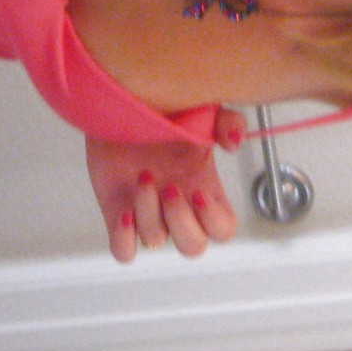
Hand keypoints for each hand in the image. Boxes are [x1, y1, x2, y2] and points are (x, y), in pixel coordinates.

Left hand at [85, 109, 246, 262]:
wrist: (121, 100)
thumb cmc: (163, 109)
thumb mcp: (203, 111)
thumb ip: (227, 121)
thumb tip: (234, 140)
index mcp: (202, 188)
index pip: (222, 230)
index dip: (214, 222)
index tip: (199, 193)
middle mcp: (177, 206)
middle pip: (193, 246)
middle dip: (181, 222)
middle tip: (170, 188)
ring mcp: (147, 211)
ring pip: (155, 241)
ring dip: (149, 211)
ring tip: (143, 176)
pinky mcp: (117, 211)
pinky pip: (123, 250)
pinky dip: (124, 239)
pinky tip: (124, 211)